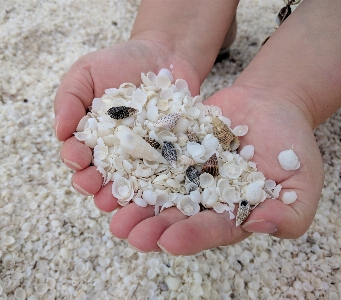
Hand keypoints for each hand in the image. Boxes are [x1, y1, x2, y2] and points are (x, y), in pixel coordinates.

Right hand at [54, 40, 202, 209]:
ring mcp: (141, 159)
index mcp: (90, 137)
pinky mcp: (167, 158)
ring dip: (119, 196)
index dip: (73, 159)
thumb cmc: (119, 63)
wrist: (164, 55)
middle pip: (99, 176)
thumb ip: (68, 99)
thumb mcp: (86, 72)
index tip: (77, 159)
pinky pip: (161, 178)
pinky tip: (152, 197)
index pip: (76, 154)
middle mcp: (113, 154)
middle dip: (93, 184)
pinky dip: (156, 189)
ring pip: (127, 184)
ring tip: (117, 200)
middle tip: (93, 186)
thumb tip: (58, 132)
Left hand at [107, 86, 322, 254]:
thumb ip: (289, 213)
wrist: (270, 105)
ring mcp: (185, 174)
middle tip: (128, 233)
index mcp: (232, 215)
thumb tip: (261, 227)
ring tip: (109, 208)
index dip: (191, 237)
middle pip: (175, 216)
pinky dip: (133, 164)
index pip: (211, 230)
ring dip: (133, 201)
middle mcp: (203, 199)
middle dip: (151, 226)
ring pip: (156, 191)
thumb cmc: (291, 145)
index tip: (169, 241)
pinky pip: (151, 158)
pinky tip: (112, 170)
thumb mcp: (302, 182)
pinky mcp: (173, 150)